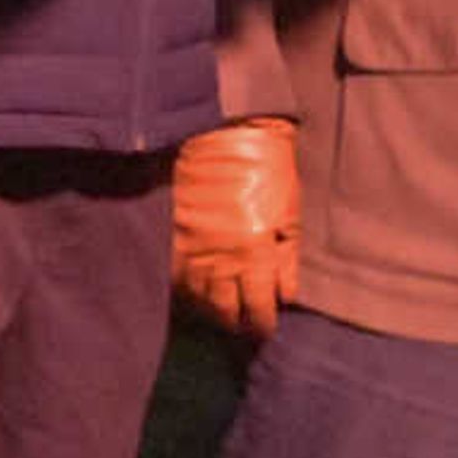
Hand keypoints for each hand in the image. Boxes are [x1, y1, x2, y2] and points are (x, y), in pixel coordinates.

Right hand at [172, 117, 299, 335]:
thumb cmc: (265, 166)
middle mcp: (218, 259)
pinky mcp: (168, 236)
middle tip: (242, 323)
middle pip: (223, 312)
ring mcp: (188, 249)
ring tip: (220, 309)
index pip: (257, 310)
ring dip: (209, 309)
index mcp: (253, 254)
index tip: (264, 327)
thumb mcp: (290, 213)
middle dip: (235, 322)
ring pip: (195, 299)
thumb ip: (287, 259)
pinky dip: (185, 289)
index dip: (262, 325)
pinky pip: (174, 277)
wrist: (220, 130)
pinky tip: (195, 288)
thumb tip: (285, 295)